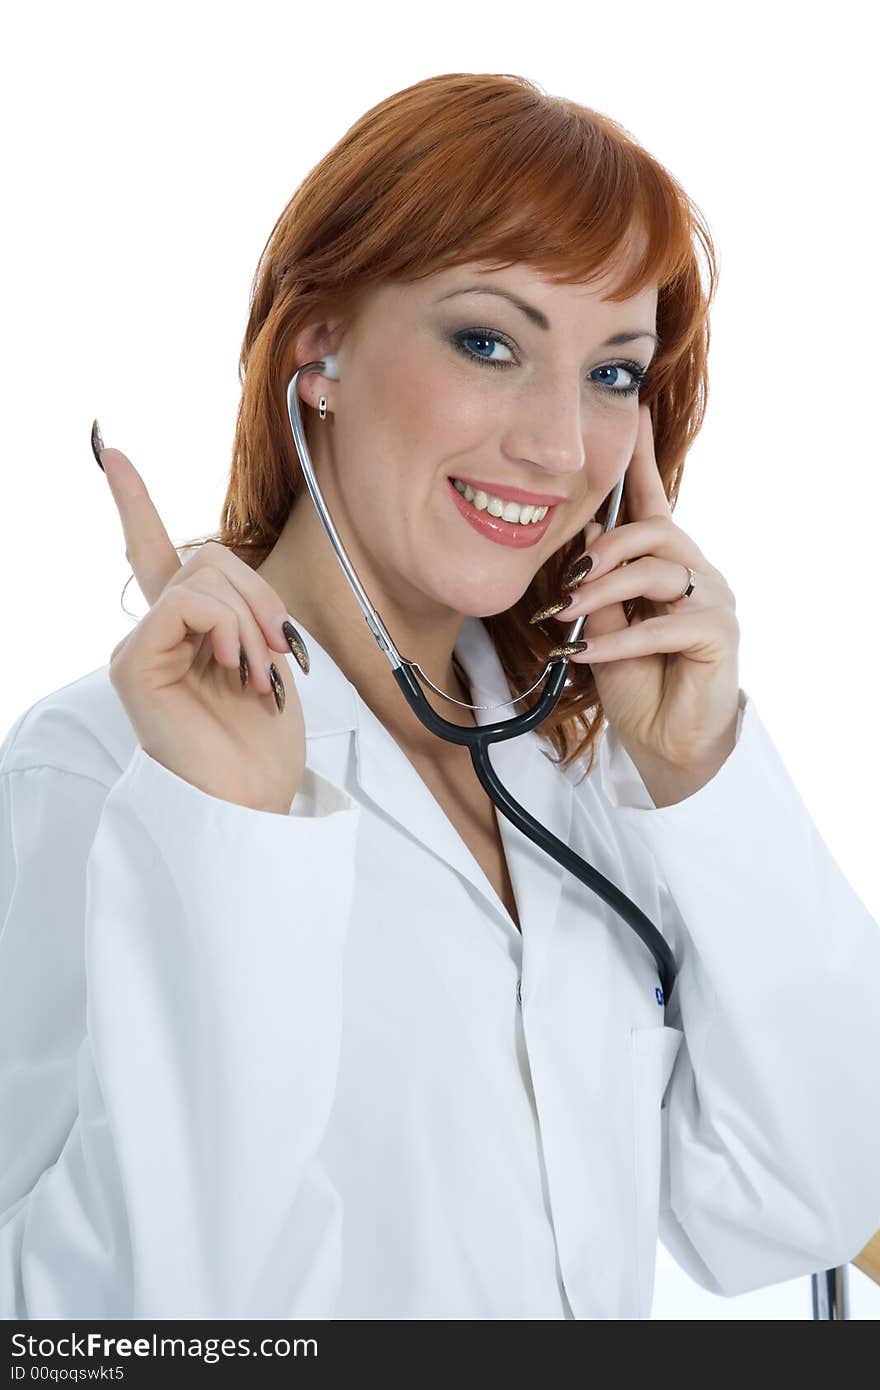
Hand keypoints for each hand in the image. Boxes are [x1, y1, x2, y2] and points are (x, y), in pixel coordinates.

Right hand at [99, 443, 309, 813]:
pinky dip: (227, 627)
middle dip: (259, 593)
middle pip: (205, 557)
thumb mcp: (264, 658)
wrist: (254, 800)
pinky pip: (185, 604)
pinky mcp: (134, 667)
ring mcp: (138, 650)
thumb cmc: (263, 742)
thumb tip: (227, 579)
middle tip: (278, 651)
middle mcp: (153, 635)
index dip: (133, 502)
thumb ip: (240, 611)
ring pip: (201, 575)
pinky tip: (237, 667)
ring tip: (259, 671)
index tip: (111, 453)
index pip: (151, 552)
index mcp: (182, 630)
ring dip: (251, 616)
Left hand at [546, 404, 739, 780]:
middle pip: (653, 532)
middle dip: (603, 551)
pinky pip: (661, 625)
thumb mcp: (600, 628)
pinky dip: (616, 640)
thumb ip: (596, 584)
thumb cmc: (636, 684)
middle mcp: (696, 573)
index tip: (634, 413)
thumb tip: (583, 534)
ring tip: (564, 617)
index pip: (653, 504)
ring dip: (601, 592)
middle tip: (565, 580)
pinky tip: (583, 655)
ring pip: (655, 572)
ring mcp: (713, 601)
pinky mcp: (718, 634)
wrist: (665, 744)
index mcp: (667, 565)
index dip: (642, 462)